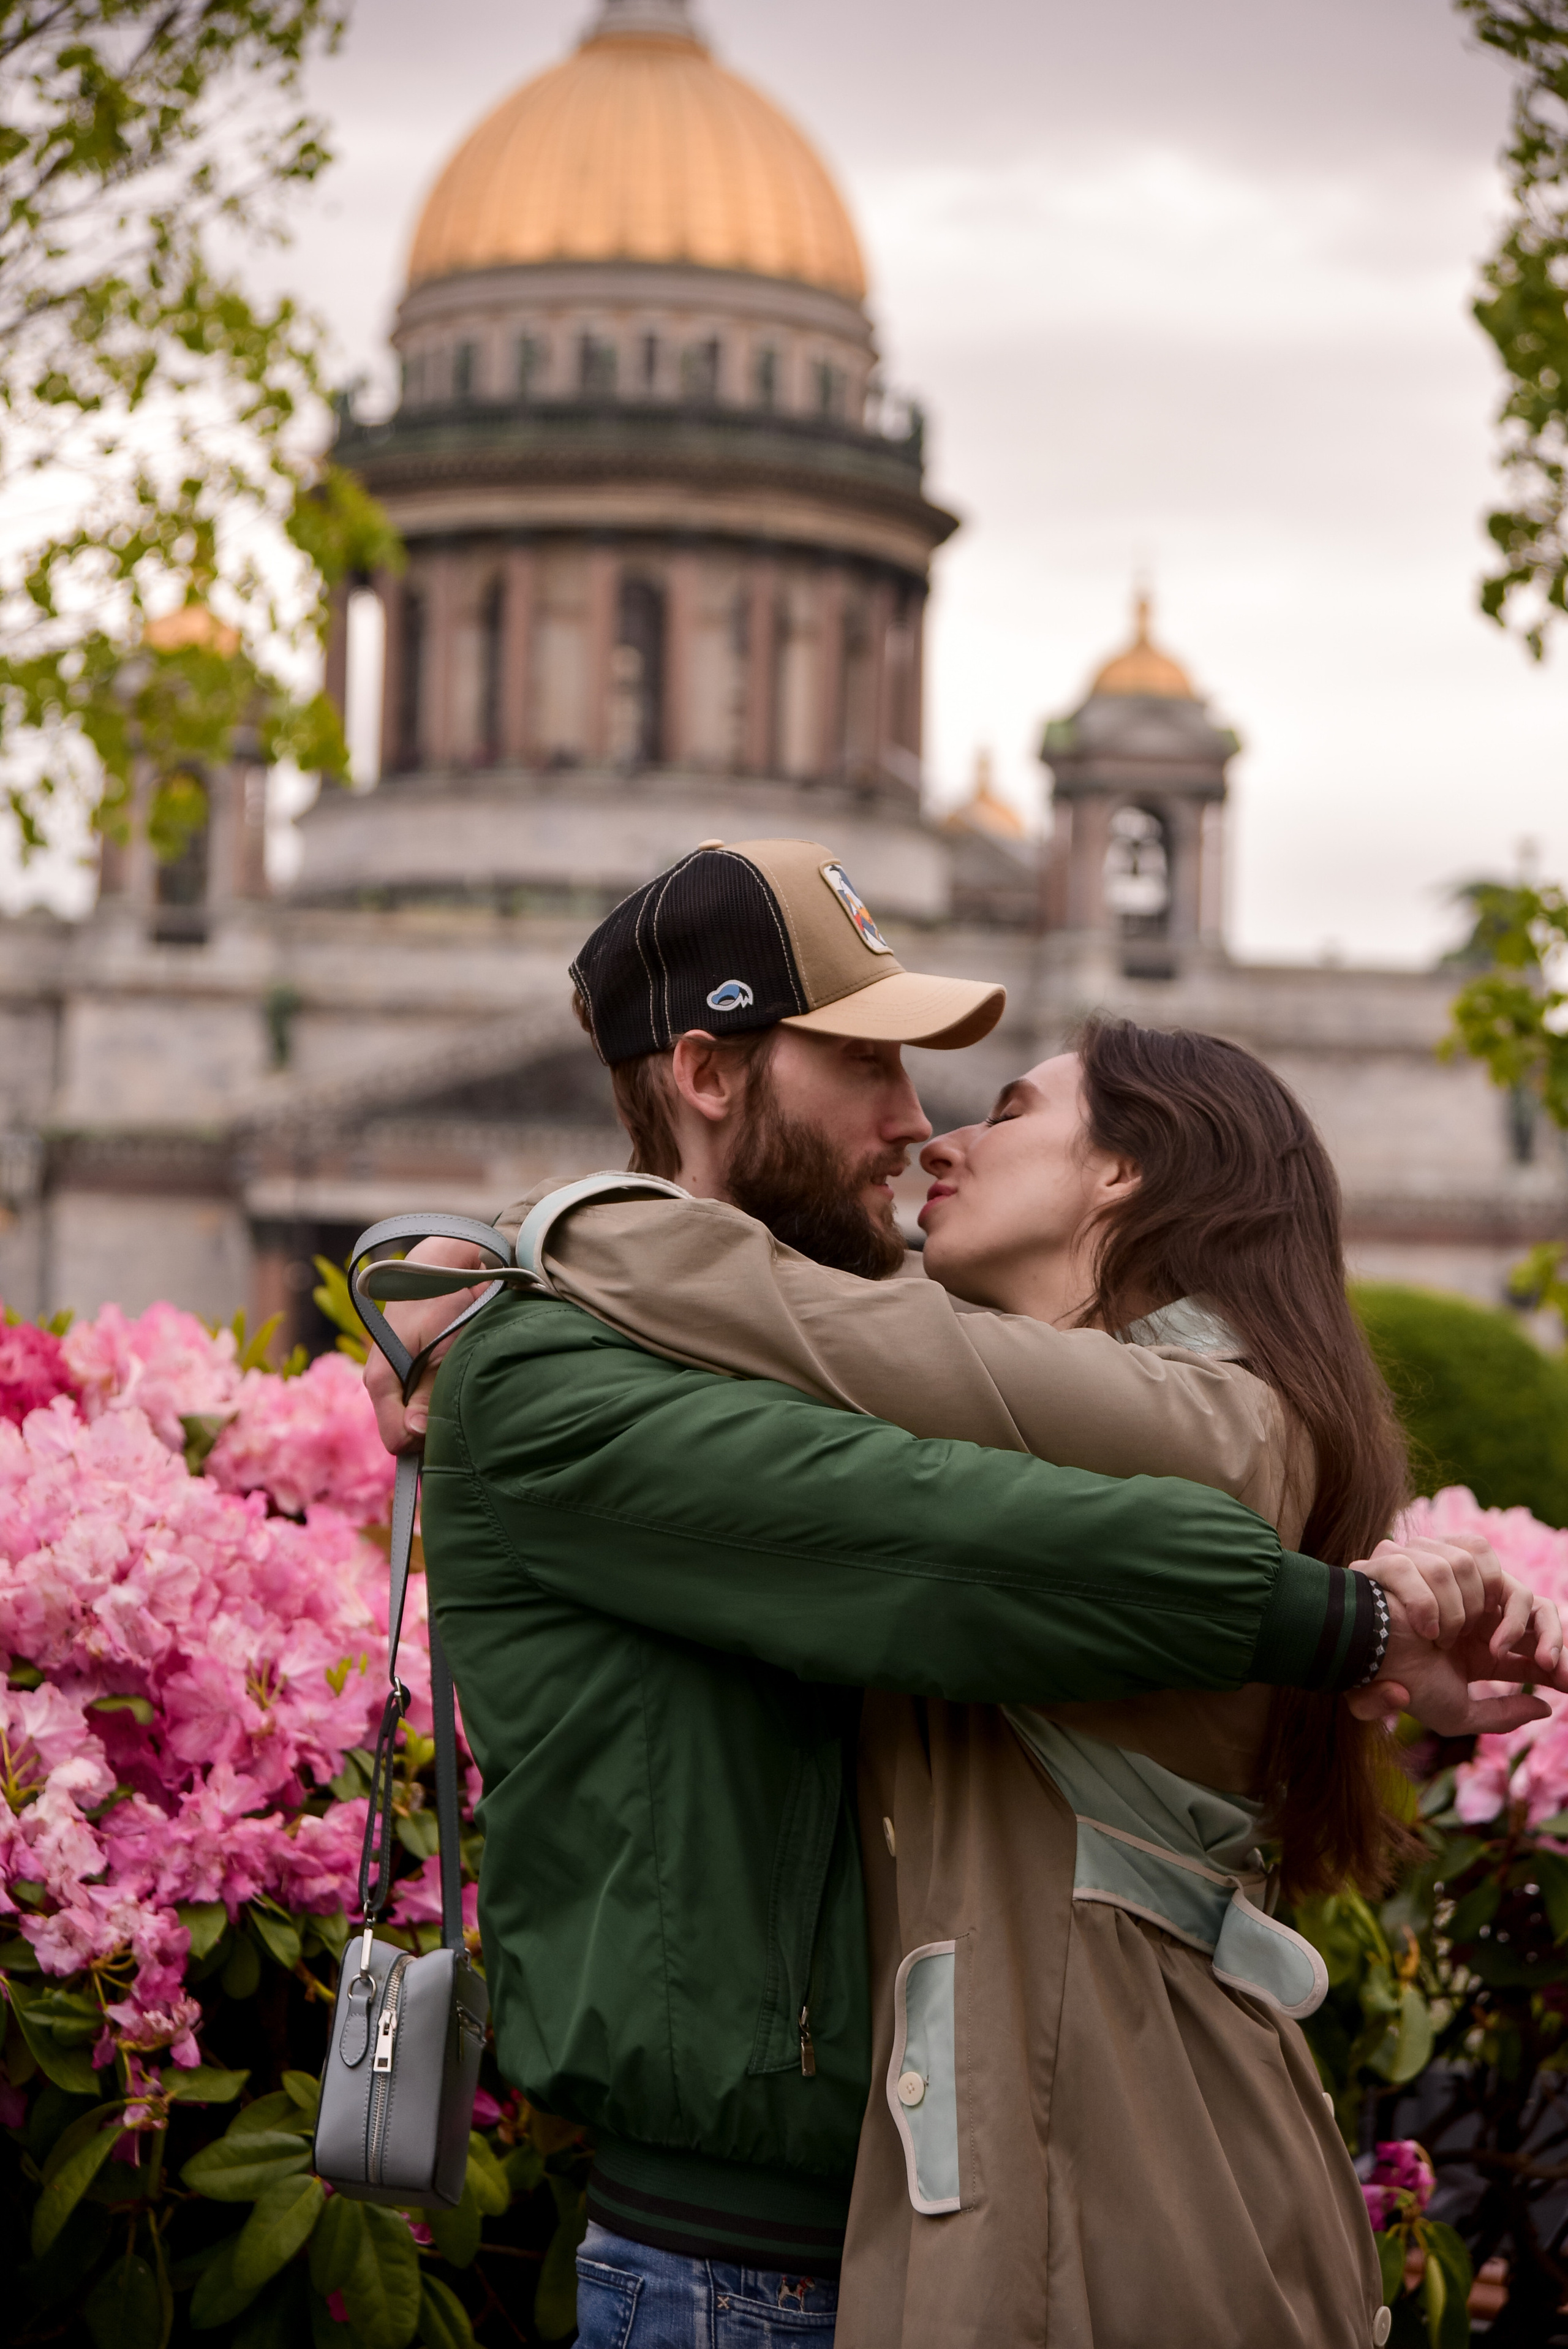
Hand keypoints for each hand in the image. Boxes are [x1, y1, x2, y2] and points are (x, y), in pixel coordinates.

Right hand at [362, 1237, 488, 1454]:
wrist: (438, 1269)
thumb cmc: (438, 1302)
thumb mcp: (437, 1347)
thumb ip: (426, 1390)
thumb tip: (415, 1433)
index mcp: (381, 1380)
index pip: (396, 1439)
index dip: (422, 1442)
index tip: (448, 1428)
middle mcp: (385, 1386)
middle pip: (407, 1436)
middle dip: (432, 1432)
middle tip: (462, 1410)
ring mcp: (398, 1383)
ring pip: (418, 1423)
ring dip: (440, 1416)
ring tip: (463, 1392)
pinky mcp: (412, 1376)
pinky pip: (423, 1408)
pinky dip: (442, 1405)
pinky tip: (460, 1388)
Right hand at [1346, 1573, 1567, 1737]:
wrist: (1358, 1665)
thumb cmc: (1400, 1687)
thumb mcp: (1458, 1714)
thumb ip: (1502, 1715)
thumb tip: (1544, 1708)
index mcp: (1476, 1637)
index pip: (1530, 1636)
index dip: (1555, 1655)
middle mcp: (1465, 1603)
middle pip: (1527, 1598)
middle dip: (1545, 1633)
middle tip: (1547, 1664)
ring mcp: (1438, 1576)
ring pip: (1490, 1574)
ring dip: (1469, 1614)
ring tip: (1447, 1640)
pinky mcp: (1412, 1558)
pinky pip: (1449, 1561)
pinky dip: (1435, 1600)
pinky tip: (1428, 1627)